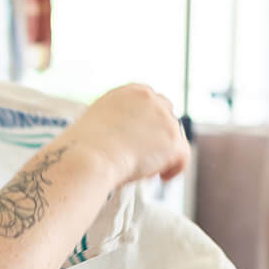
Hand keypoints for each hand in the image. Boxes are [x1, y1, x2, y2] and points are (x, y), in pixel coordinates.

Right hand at [67, 84, 188, 184]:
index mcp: (130, 92)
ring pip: (174, 138)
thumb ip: (117, 121)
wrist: (89, 155)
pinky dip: (174, 169)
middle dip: (160, 136)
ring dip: (163, 153)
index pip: (151, 103)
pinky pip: (183, 157)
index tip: (141, 140)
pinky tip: (161, 176)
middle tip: (146, 156)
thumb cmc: (84, 146)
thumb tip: (123, 138)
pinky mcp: (174, 141)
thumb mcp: (98, 120)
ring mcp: (165, 119)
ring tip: (145, 168)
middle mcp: (150, 99)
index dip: (149, 124)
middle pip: (167, 117)